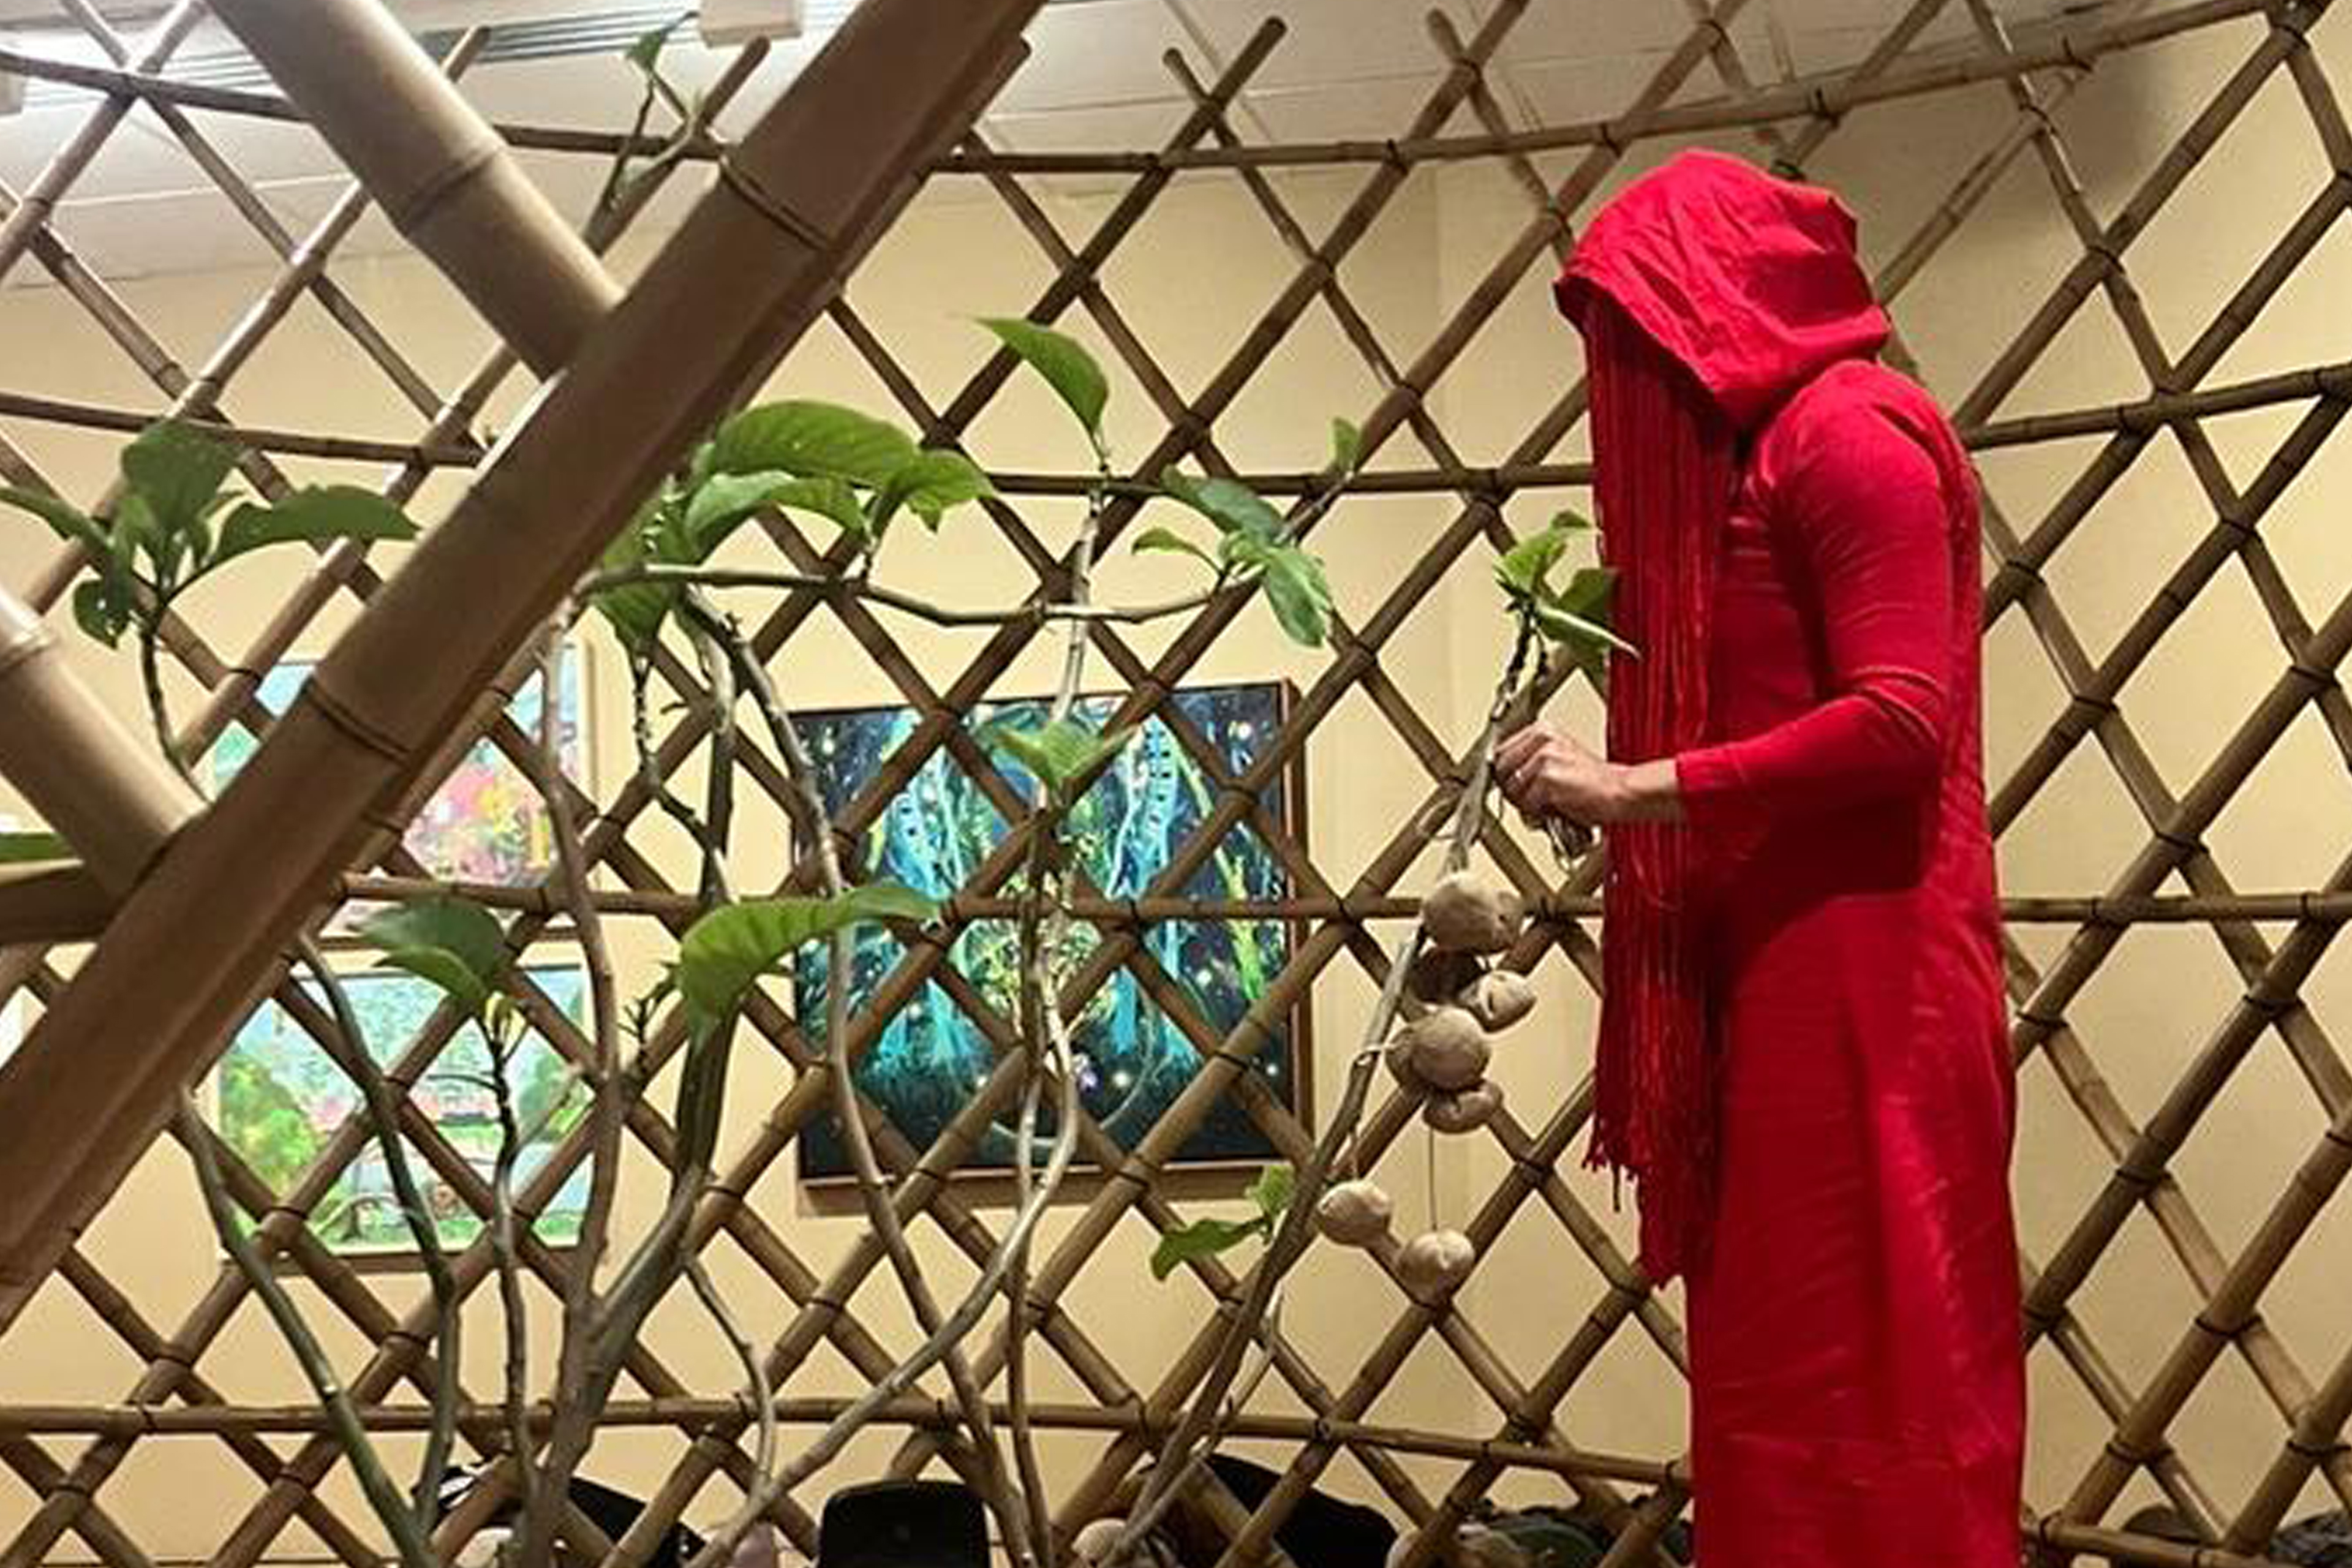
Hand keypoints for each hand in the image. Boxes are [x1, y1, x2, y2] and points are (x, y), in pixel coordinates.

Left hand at [1494, 722, 1621, 825]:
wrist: (1620, 792)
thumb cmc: (1594, 782)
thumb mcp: (1558, 759)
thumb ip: (1529, 762)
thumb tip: (1501, 777)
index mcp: (1542, 730)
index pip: (1501, 752)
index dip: (1504, 774)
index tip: (1513, 785)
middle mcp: (1541, 740)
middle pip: (1500, 770)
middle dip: (1512, 790)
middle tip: (1532, 799)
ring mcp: (1544, 758)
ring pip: (1512, 791)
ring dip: (1526, 805)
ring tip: (1549, 803)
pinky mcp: (1548, 778)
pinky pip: (1527, 804)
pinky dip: (1539, 813)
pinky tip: (1557, 808)